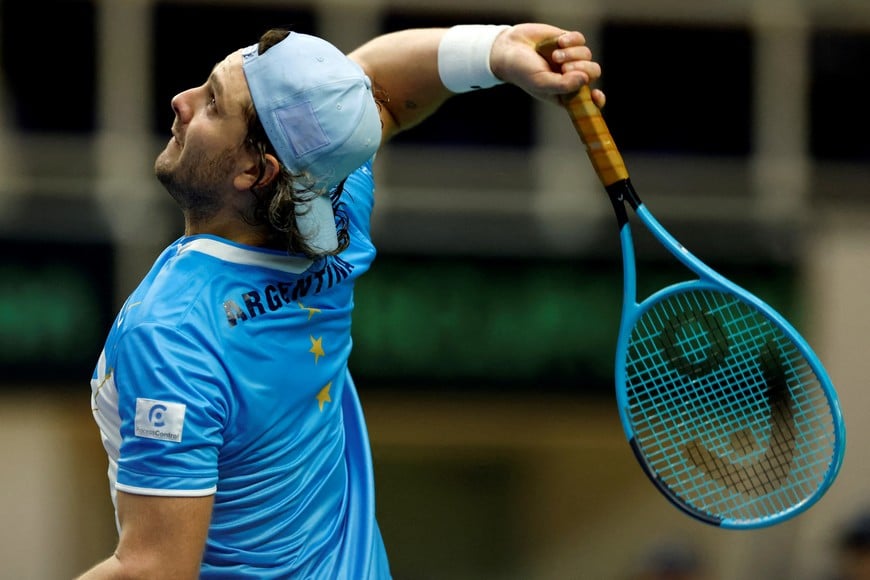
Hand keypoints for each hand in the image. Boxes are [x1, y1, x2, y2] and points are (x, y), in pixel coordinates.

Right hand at [490, 24, 605, 107]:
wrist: (509, 48)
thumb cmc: (522, 71)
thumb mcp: (541, 83)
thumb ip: (563, 85)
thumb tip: (585, 79)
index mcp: (565, 93)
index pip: (589, 100)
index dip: (597, 99)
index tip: (596, 95)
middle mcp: (570, 76)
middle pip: (593, 72)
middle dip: (582, 69)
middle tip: (564, 68)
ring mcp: (571, 58)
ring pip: (587, 55)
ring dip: (572, 54)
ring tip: (554, 55)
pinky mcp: (568, 41)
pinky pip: (580, 40)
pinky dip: (571, 41)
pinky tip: (558, 42)